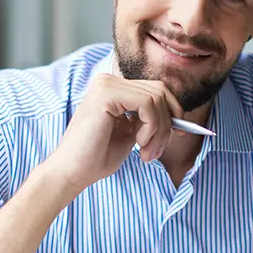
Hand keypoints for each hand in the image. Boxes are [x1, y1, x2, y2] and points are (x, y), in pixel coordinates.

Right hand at [46, 74, 183, 190]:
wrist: (72, 172)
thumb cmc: (98, 157)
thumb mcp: (132, 133)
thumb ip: (149, 119)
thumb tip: (178, 115)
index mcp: (114, 88)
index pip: (156, 89)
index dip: (173, 111)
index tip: (180, 133)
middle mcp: (109, 80)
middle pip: (160, 91)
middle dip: (167, 123)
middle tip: (157, 150)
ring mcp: (107, 84)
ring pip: (157, 98)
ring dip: (160, 130)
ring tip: (147, 153)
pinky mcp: (107, 93)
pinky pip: (148, 104)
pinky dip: (152, 127)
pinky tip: (139, 144)